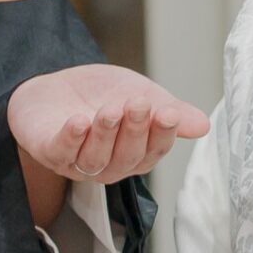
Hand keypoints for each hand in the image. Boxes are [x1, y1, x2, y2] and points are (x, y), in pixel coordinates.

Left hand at [8, 63, 208, 225]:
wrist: (54, 87)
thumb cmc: (100, 95)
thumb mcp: (141, 95)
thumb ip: (169, 111)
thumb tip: (204, 125)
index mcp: (134, 154)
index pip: (153, 152)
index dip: (162, 134)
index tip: (169, 112)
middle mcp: (108, 165)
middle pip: (126, 157)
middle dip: (134, 130)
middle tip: (138, 103)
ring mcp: (77, 162)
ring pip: (96, 158)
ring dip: (105, 134)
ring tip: (111, 109)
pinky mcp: (48, 151)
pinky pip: (61, 152)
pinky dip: (71, 138)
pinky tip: (79, 121)